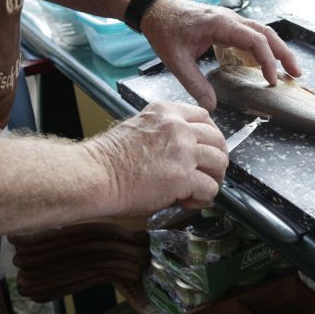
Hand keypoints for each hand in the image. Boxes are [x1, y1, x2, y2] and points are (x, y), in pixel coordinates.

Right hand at [87, 101, 227, 213]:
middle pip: (217, 139)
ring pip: (219, 161)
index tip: (206, 149)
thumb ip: (163, 132)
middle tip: (208, 173)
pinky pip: (210, 187)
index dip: (209, 136)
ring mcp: (183, 151)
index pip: (203, 116)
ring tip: (199, 189)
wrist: (94, 176)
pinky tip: (189, 201)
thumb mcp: (139, 128)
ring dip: (213, 177)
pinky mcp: (184, 176)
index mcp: (166, 112)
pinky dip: (204, 197)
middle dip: (216, 157)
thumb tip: (182, 151)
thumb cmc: (108, 159)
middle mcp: (178, 127)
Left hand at [141, 0, 300, 109]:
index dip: (267, 60)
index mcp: (220, 24)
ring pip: (262, 33)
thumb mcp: (176, 60)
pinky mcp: (228, 25)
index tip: (271, 80)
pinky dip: (264, 48)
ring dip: (277, 50)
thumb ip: (194, 84)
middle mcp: (230, 19)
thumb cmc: (165, 29)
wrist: (156, 10)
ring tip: (290, 70)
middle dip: (284, 53)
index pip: (254, 40)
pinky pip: (252, 34)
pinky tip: (268, 63)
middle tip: (297, 74)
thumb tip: (211, 106)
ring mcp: (231, 20)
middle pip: (266, 33)